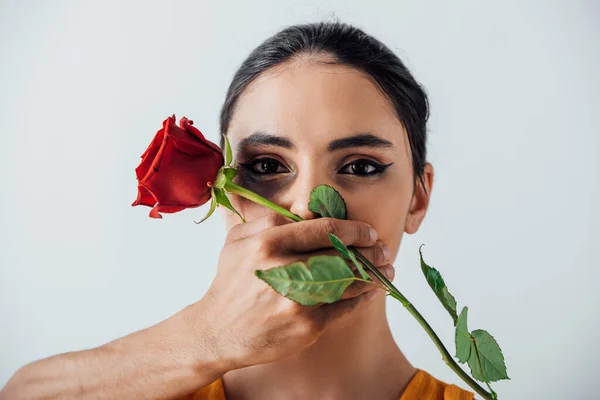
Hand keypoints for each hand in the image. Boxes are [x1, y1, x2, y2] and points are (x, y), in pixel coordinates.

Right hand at [197, 213, 394, 369]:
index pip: (325, 228)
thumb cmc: (232, 281)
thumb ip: (271, 220)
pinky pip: (344, 307)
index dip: (354, 228)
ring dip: (373, 274)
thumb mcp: (239, 240)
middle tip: (383, 249)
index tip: (367, 231)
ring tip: (385, 270)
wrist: (217, 331)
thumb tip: (308, 208)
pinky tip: (370, 291)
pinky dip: (361, 298)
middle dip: (370, 250)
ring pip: (348, 280)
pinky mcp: (306, 325)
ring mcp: (297, 299)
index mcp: (268, 242)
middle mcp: (284, 269)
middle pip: (342, 253)